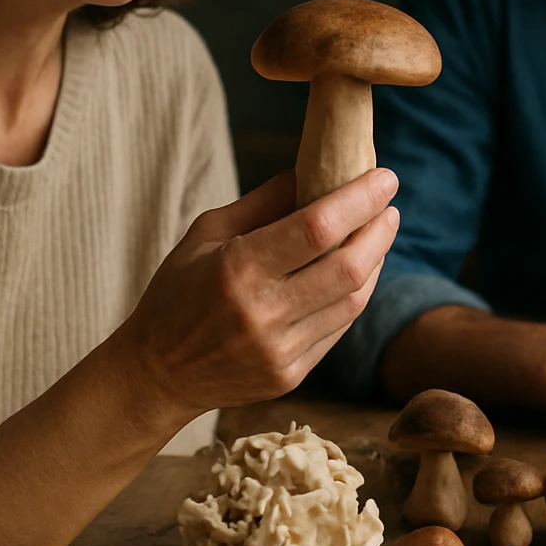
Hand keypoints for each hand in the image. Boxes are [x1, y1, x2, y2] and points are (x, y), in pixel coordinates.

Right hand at [113, 168, 399, 425]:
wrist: (156, 374)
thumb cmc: (178, 292)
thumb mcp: (206, 234)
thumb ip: (263, 202)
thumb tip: (312, 170)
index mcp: (237, 269)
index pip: (317, 228)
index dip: (359, 200)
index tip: (384, 177)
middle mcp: (262, 313)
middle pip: (347, 267)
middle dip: (379, 229)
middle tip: (388, 205)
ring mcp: (279, 350)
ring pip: (352, 300)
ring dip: (375, 261)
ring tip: (378, 233)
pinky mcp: (290, 375)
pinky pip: (339, 328)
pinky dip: (355, 294)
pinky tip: (358, 271)